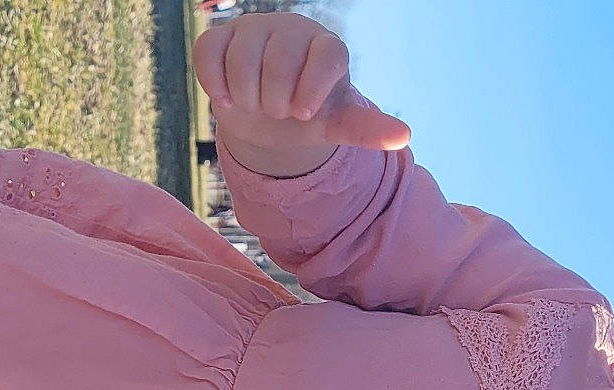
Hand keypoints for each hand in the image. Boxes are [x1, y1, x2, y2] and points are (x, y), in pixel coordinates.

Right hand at [194, 11, 410, 175]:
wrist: (266, 114)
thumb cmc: (306, 113)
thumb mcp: (335, 124)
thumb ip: (365, 128)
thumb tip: (405, 136)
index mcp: (328, 47)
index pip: (328, 55)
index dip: (313, 88)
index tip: (303, 114)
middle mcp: (293, 30)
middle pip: (280, 60)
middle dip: (275, 101)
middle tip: (277, 112)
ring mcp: (255, 29)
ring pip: (243, 57)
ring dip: (246, 97)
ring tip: (254, 105)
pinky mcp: (221, 37)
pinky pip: (208, 51)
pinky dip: (215, 83)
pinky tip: (226, 99)